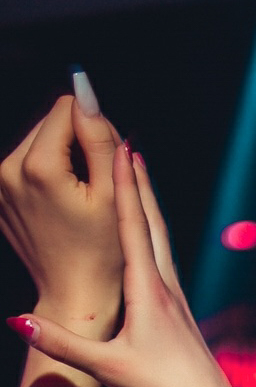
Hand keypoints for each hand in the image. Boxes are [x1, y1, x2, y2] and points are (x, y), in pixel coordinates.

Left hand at [0, 91, 123, 336]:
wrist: (74, 297)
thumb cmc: (102, 254)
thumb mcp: (113, 194)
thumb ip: (98, 135)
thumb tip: (83, 89)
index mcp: (38, 167)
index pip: (67, 108)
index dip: (94, 130)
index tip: (106, 166)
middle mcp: (8, 170)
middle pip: (49, 124)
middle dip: (75, 146)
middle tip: (95, 190)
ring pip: (37, 143)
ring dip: (62, 161)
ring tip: (79, 202)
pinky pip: (26, 168)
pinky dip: (47, 179)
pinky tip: (62, 208)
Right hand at [8, 143, 239, 386]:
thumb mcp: (107, 368)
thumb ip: (62, 343)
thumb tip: (18, 320)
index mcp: (148, 290)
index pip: (132, 226)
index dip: (124, 184)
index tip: (118, 145)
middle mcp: (167, 288)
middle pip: (152, 223)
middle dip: (138, 183)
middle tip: (126, 144)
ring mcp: (178, 301)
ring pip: (162, 241)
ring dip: (149, 206)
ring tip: (139, 180)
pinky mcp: (181, 316)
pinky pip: (164, 263)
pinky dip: (154, 238)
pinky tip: (151, 241)